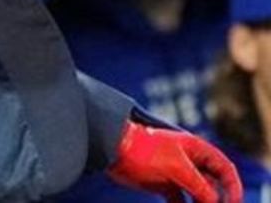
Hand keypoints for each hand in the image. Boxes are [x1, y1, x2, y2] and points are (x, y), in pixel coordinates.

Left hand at [107, 121, 241, 202]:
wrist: (112, 148)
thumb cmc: (144, 150)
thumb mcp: (176, 167)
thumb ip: (199, 186)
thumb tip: (214, 202)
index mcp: (197, 149)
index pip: (224, 169)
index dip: (232, 187)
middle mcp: (190, 162)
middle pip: (214, 185)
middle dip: (217, 200)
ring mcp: (177, 174)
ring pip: (198, 195)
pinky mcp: (164, 184)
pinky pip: (180, 201)